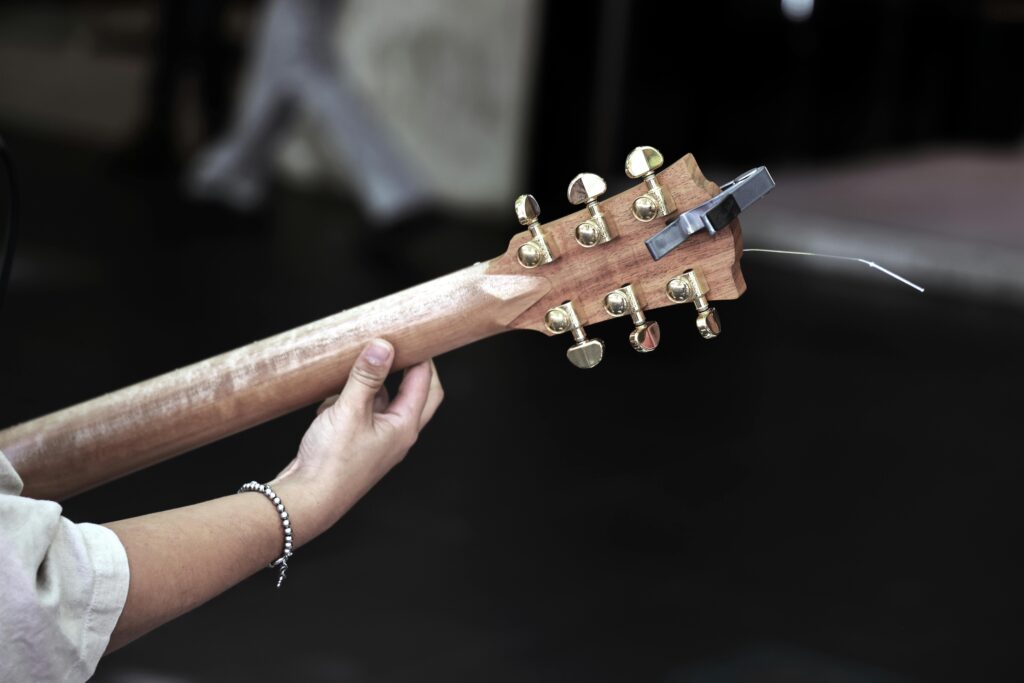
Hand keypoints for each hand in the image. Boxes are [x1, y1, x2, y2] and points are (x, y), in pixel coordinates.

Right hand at [271, 339, 442, 541]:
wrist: (307, 499)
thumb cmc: (331, 462)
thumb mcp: (349, 411)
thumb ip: (366, 377)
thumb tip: (384, 346)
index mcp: (404, 427)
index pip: (425, 382)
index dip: (421, 356)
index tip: (412, 334)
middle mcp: (397, 435)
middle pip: (415, 392)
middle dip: (408, 368)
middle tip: (396, 345)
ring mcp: (378, 441)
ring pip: (384, 401)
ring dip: (372, 383)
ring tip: (355, 365)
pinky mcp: (358, 443)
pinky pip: (362, 413)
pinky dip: (351, 400)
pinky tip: (331, 396)